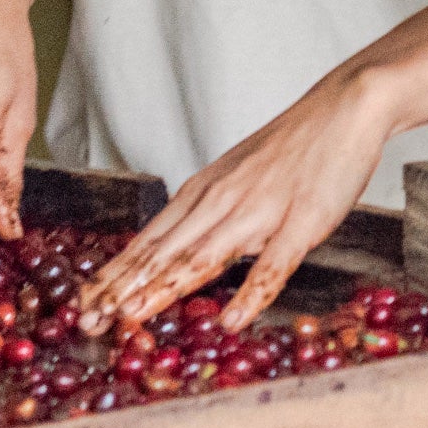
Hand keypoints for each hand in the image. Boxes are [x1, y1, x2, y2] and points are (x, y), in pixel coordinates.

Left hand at [78, 67, 394, 335]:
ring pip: (204, 255)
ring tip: (131, 317)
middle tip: (88, 320)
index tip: (84, 302)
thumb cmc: (294, 145)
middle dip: (123, 287)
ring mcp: (262, 210)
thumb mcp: (239, 175)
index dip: (116, 273)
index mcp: (207, 190)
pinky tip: (231, 320)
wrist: (343, 106)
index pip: (151, 239)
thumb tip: (181, 250)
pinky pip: (274, 263)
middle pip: (166, 250)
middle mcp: (224, 199)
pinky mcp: (302, 219)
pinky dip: (250, 293)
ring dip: (164, 288)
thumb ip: (212, 213)